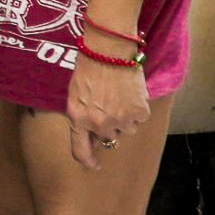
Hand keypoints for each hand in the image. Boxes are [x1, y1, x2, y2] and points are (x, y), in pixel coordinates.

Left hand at [65, 53, 150, 169]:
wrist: (109, 50)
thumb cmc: (88, 67)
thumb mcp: (74, 94)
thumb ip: (80, 116)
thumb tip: (90, 134)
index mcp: (78, 119)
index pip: (80, 150)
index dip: (88, 160)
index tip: (94, 164)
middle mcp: (99, 124)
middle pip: (108, 137)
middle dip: (108, 125)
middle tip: (108, 104)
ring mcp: (120, 120)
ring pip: (126, 129)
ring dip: (124, 118)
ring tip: (119, 96)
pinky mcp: (139, 113)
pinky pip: (139, 119)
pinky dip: (137, 109)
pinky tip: (130, 93)